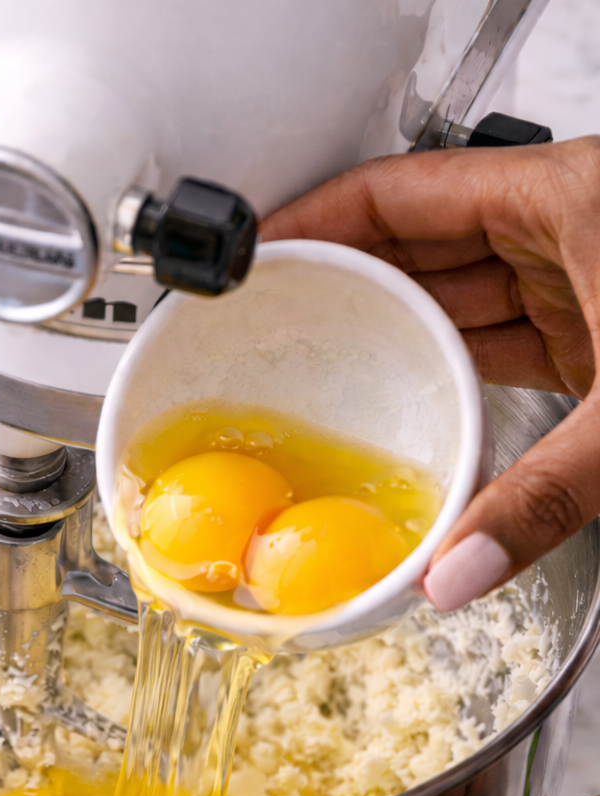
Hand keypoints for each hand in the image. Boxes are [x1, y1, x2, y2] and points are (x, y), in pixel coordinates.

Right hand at [261, 138, 599, 612]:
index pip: (402, 192)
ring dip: (408, 338)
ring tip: (333, 376)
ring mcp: (590, 275)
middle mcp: (570, 227)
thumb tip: (454, 573)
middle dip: (352, 289)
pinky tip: (432, 409)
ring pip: (469, 294)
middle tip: (280, 332)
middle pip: (425, 244)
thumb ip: (540, 500)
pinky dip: (467, 373)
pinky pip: (513, 338)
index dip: (318, 220)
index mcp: (567, 200)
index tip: (259, 258)